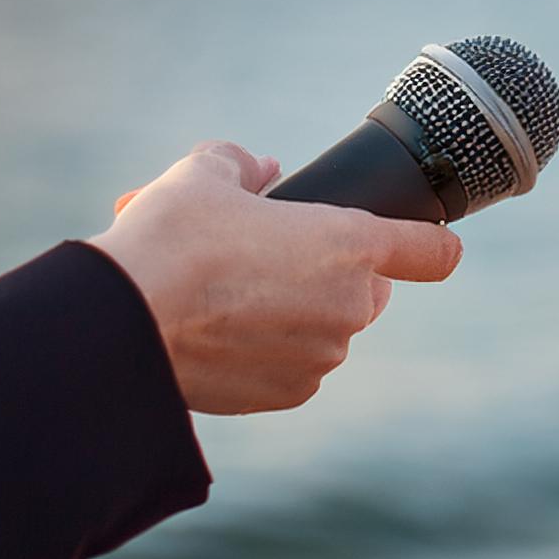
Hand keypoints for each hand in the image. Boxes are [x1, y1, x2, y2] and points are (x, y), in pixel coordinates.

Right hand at [89, 140, 461, 414]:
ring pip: (325, 328)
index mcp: (350, 243)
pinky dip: (267, 351)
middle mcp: (349, 305)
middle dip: (330, 273)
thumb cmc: (172, 237)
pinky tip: (218, 332)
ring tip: (226, 293)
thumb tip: (260, 172)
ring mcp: (322, 356)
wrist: (125, 321)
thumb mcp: (205, 173)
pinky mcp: (288, 394)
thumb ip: (244, 165)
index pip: (431, 250)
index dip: (432, 243)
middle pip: (367, 289)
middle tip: (270, 257)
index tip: (433, 243)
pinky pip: (293, 365)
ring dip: (293, 312)